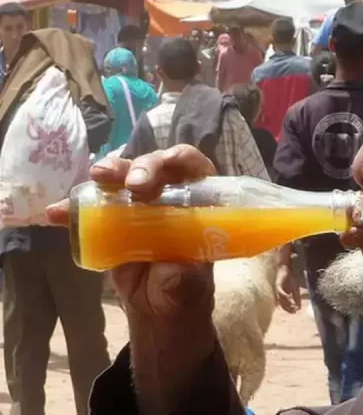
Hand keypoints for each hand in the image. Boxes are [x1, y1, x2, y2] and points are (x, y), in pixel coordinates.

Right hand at [47, 146, 236, 413]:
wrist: (157, 309)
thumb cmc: (184, 289)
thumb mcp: (190, 283)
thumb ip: (184, 275)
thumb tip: (173, 267)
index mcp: (197, 202)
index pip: (192, 167)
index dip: (179, 160)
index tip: (166, 169)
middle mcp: (168, 195)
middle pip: (156, 166)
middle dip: (143, 166)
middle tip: (133, 183)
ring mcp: (137, 206)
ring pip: (123, 177)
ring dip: (109, 171)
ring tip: (98, 177)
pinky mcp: (111, 221)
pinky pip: (91, 208)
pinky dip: (73, 208)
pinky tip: (58, 213)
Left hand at [276, 262, 301, 313]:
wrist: (287, 269)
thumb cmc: (290, 279)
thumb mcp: (296, 290)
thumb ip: (297, 299)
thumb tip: (299, 308)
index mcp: (283, 297)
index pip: (285, 306)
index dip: (290, 310)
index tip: (295, 312)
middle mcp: (279, 295)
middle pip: (282, 304)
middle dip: (288, 308)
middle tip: (294, 310)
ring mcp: (278, 290)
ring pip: (280, 299)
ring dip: (286, 303)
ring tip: (292, 305)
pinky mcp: (278, 285)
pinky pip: (280, 291)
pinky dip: (284, 295)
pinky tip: (289, 297)